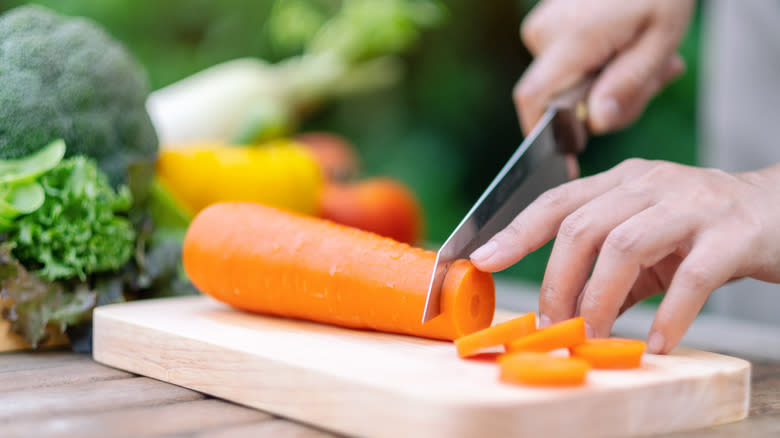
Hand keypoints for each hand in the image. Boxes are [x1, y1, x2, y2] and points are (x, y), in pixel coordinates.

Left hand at [470, 159, 779, 352]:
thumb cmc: (703, 230)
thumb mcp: (647, 238)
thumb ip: (605, 266)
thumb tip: (560, 310)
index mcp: (623, 181)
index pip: (558, 200)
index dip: (516, 230)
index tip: (482, 260)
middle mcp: (651, 184)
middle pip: (582, 226)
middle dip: (557, 281)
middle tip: (553, 324)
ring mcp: (692, 204)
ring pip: (625, 247)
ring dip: (600, 300)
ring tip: (595, 335)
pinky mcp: (732, 235)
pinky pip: (690, 278)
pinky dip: (668, 315)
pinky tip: (658, 342)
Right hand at [515, 0, 694, 134]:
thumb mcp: (660, 38)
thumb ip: (627, 86)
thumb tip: (596, 125)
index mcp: (571, 39)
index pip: (533, 101)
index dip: (545, 138)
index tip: (570, 158)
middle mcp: (545, 33)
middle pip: (560, 98)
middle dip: (607, 104)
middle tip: (656, 80)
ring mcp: (544, 26)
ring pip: (568, 82)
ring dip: (611, 83)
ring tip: (649, 57)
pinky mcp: (550, 25)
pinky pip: (568, 63)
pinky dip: (603, 66)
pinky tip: (629, 46)